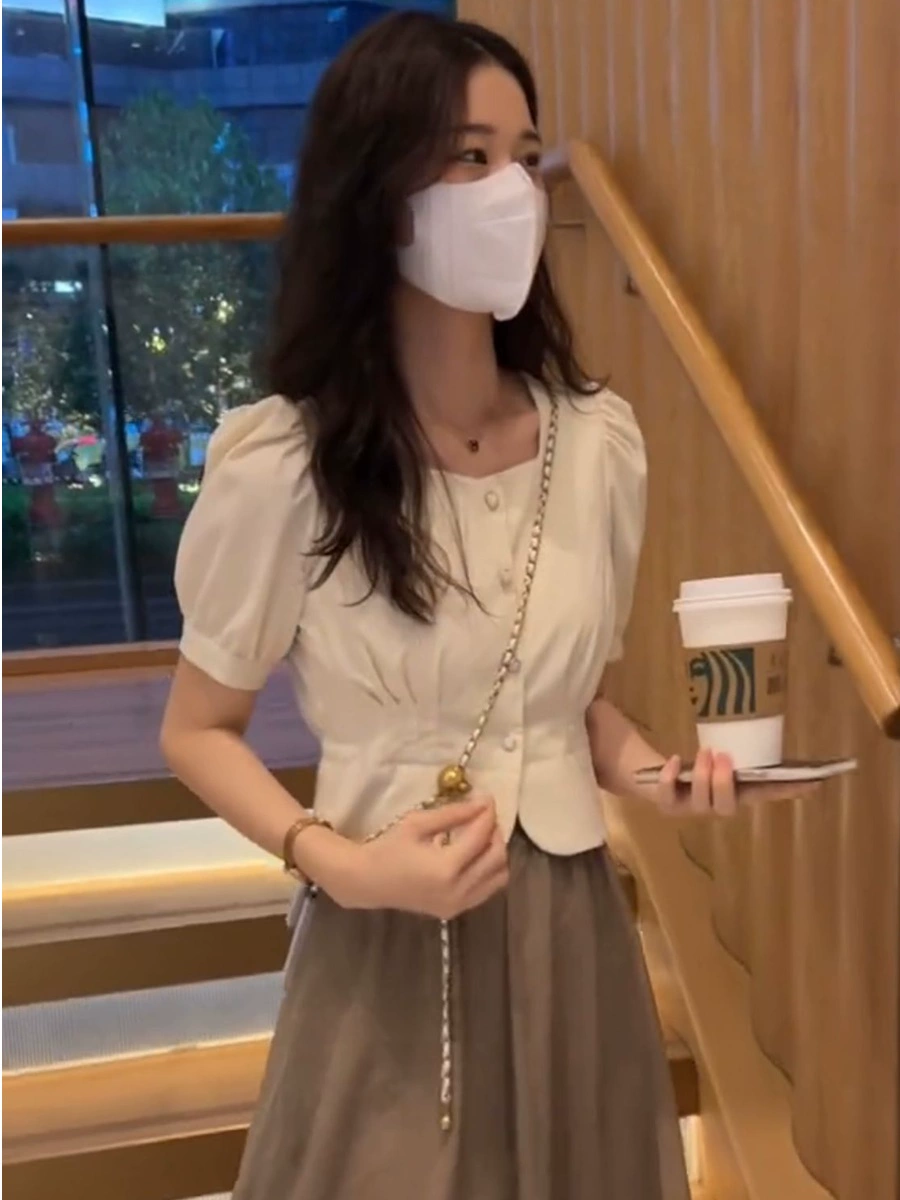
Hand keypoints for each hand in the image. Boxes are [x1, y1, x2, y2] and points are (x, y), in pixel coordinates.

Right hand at [319, 795, 508, 918]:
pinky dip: (488, 871)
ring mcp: (458, 905)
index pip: (481, 836)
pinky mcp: (455, 911)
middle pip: (497, 858)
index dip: (487, 814)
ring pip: (498, 877)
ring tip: (480, 836)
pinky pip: (486, 890)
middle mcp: (457, 890)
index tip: (488, 798)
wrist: (368, 882)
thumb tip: (483, 803)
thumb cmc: (388, 848)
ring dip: (496, 853)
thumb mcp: (418, 823)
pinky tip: (473, 856)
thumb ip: (453, 813)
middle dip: (495, 832)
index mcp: (446, 868)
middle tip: (484, 816)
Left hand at [654, 749, 817, 817]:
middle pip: (728, 808)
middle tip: (724, 756)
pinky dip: (670, 777)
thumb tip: (765, 726)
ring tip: (704, 752)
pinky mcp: (667, 805)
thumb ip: (738, 752)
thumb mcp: (720, 756)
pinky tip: (675, 760)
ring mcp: (691, 809)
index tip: (813, 783)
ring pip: (701, 803)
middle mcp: (716, 806)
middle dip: (726, 784)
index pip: (765, 795)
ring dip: (704, 777)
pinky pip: (668, 796)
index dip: (787, 792)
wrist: (656, 775)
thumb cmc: (697, 765)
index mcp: (736, 793)